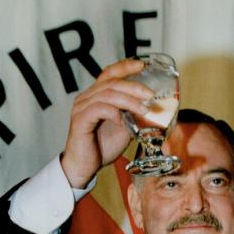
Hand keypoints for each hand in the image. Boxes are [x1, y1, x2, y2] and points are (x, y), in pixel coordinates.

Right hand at [60, 58, 152, 188]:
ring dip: (129, 100)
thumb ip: (133, 117)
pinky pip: (99, 109)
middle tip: (150, 94)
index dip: (125, 67)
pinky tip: (123, 122)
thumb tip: (152, 110)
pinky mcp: (80, 120)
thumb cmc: (101, 148)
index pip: (109, 73)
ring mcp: (81, 108)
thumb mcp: (123, 129)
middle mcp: (86, 98)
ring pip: (107, 94)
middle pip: (111, 82)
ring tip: (143, 109)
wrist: (84, 167)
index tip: (142, 65)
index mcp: (95, 96)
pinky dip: (114, 113)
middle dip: (133, 86)